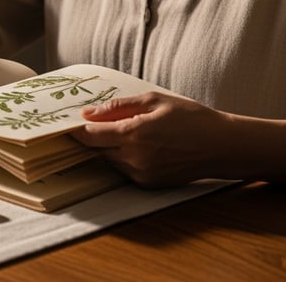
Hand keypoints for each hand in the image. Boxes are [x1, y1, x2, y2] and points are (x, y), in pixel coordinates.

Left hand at [70, 92, 227, 186]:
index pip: (90, 137)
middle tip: (83, 123)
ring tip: (117, 129)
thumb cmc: (192, 118)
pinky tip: (135, 143)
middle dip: (89, 137)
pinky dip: (122, 157)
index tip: (62, 122)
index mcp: (135, 136)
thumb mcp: (154, 101)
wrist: (223, 147)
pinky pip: (124, 169)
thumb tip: (88, 114)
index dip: (74, 130)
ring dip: (107, 147)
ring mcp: (142, 175)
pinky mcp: (149, 184)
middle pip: (96, 150)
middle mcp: (135, 160)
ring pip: (109, 160)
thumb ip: (118, 108)